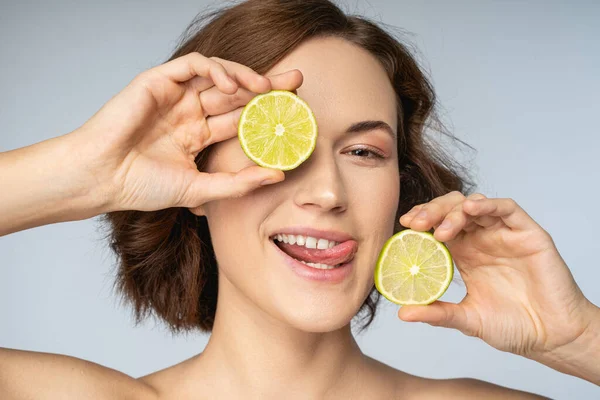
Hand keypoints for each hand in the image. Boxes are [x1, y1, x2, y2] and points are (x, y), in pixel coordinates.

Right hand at [70, 52, 300, 212]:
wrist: (102, 178)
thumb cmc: (142, 186)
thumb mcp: (200, 189)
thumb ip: (239, 183)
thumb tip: (278, 175)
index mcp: (198, 135)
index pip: (241, 118)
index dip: (267, 112)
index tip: (294, 111)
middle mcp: (190, 113)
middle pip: (237, 93)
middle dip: (267, 86)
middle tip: (297, 80)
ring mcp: (175, 96)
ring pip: (218, 75)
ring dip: (244, 76)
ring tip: (265, 87)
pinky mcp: (159, 81)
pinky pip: (193, 65)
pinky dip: (215, 69)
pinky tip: (230, 84)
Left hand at [397, 192, 595, 360]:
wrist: (552, 337)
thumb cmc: (513, 326)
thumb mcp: (467, 319)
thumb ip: (437, 313)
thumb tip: (402, 313)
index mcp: (465, 253)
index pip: (437, 225)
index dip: (421, 221)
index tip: (404, 225)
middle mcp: (482, 239)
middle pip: (452, 210)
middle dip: (432, 211)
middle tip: (416, 223)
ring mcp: (504, 234)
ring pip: (475, 205)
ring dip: (454, 211)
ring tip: (440, 229)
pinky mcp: (527, 233)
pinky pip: (507, 209)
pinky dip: (488, 205)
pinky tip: (471, 210)